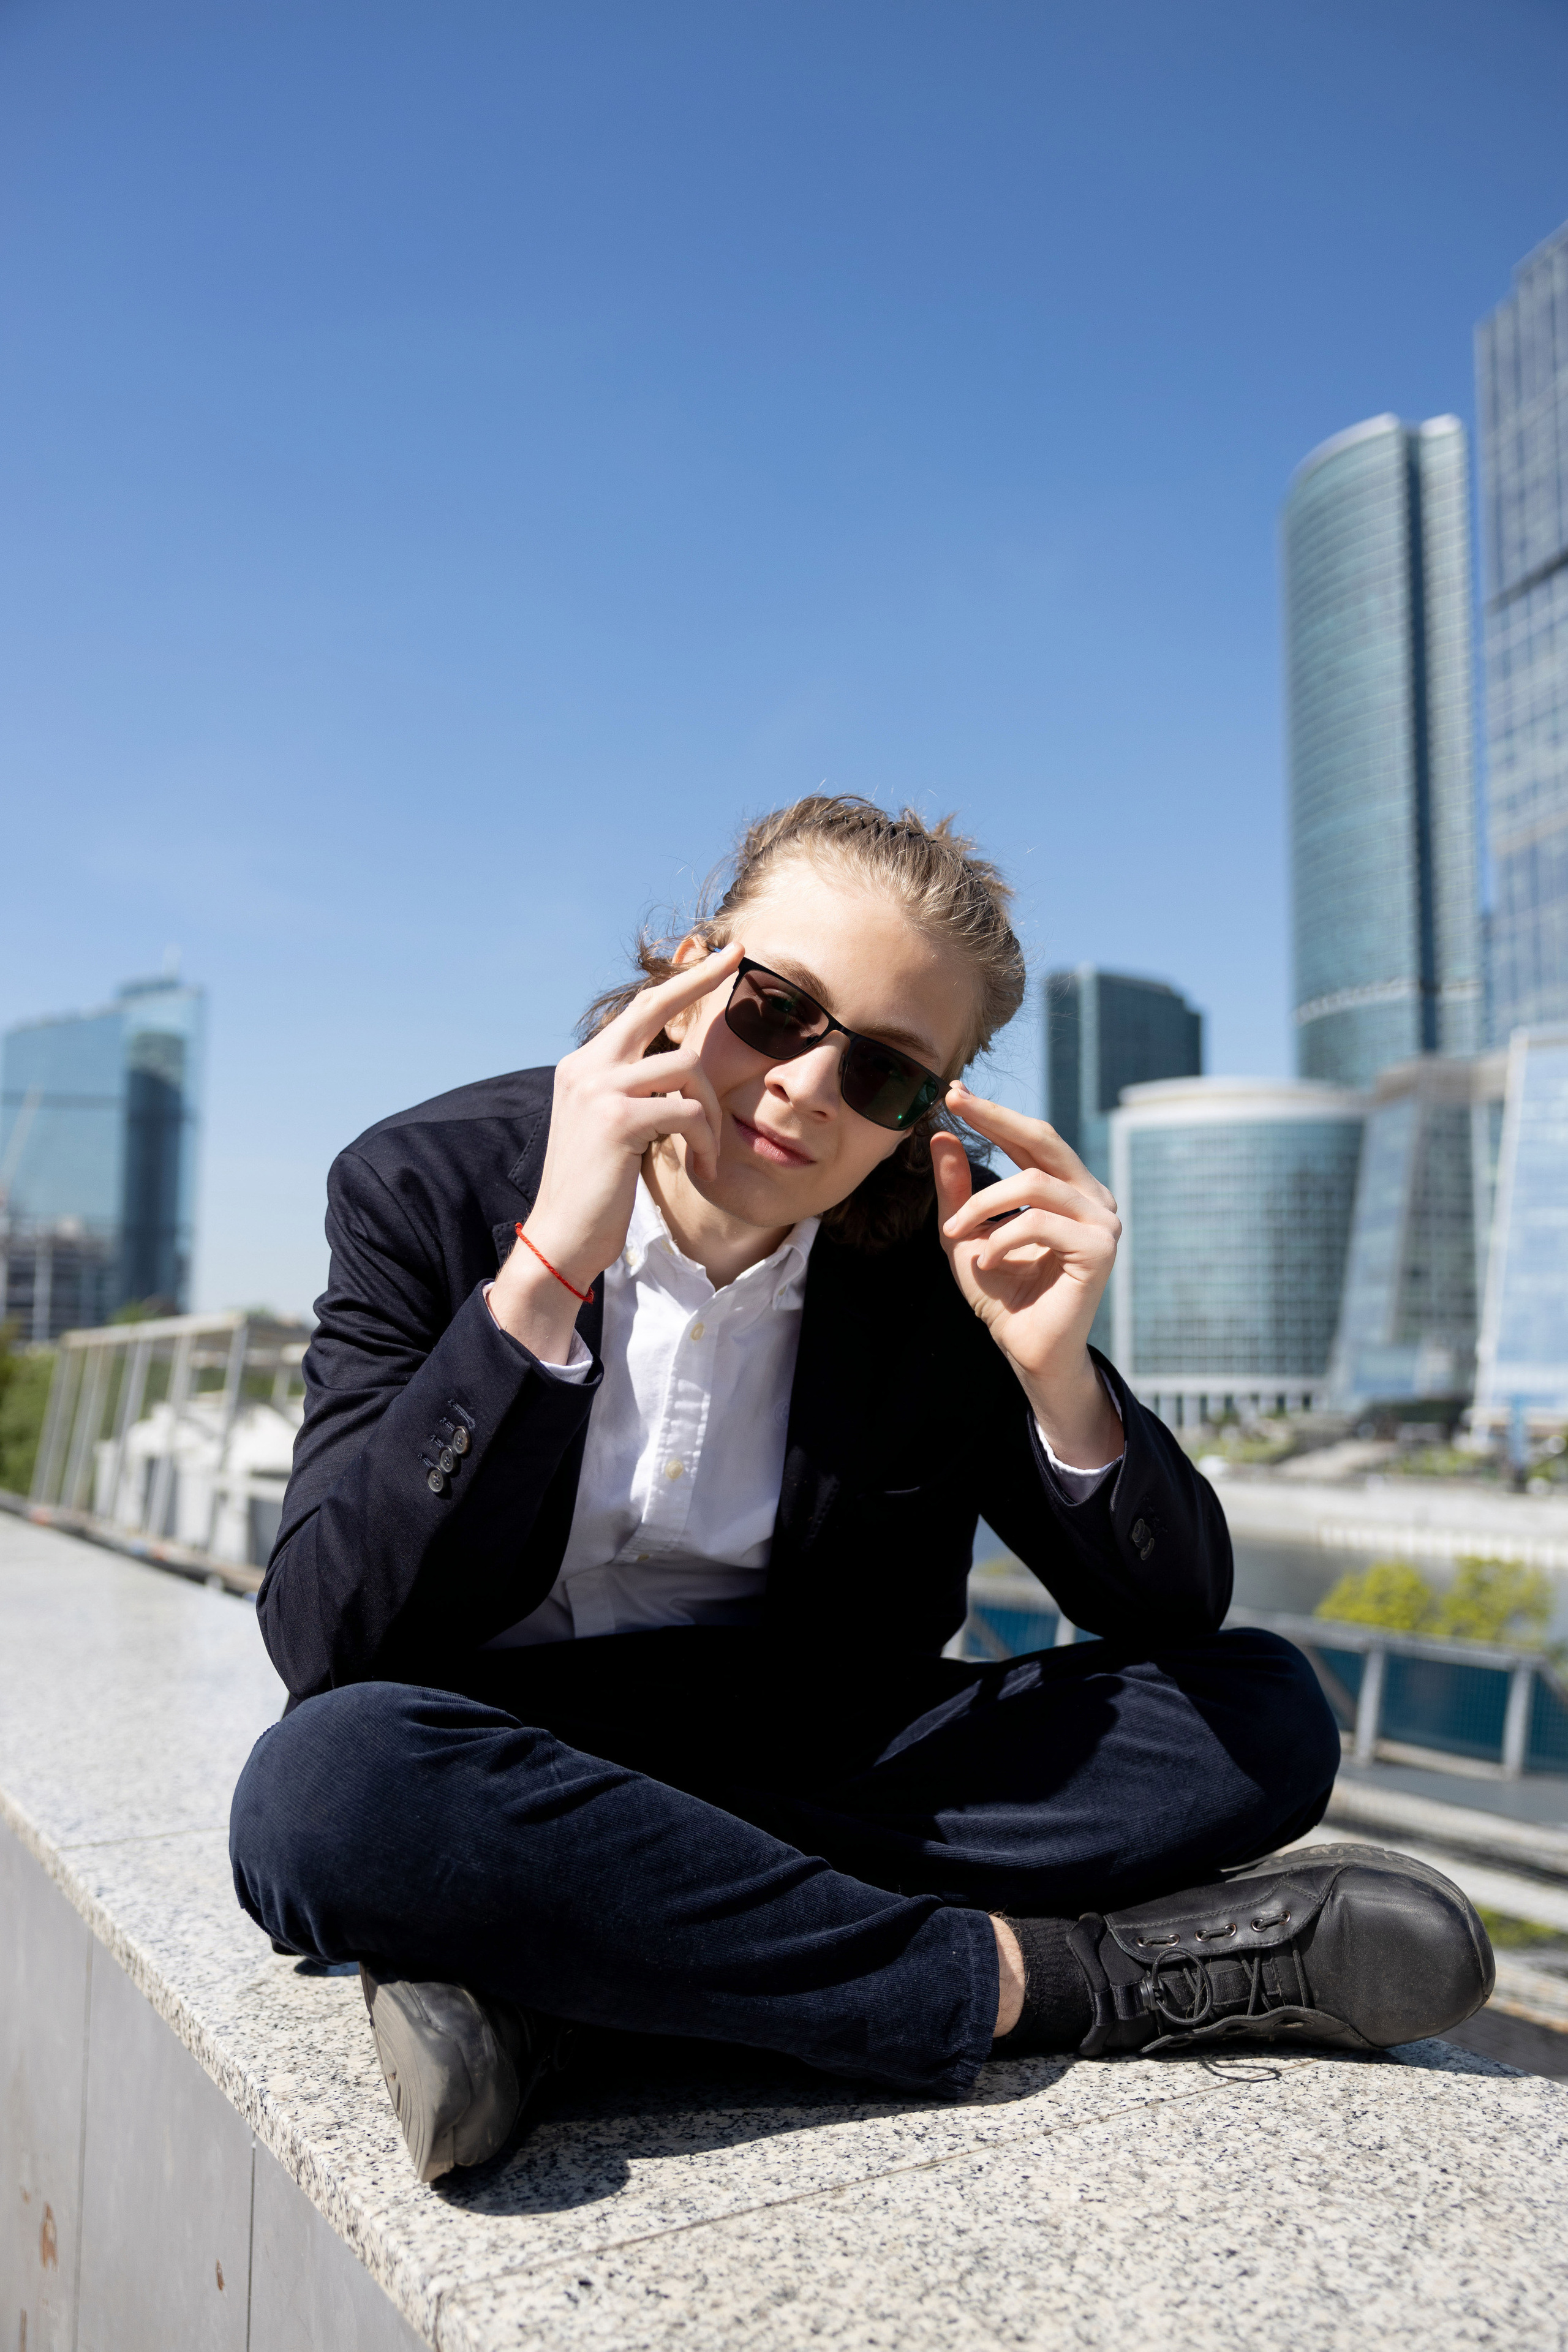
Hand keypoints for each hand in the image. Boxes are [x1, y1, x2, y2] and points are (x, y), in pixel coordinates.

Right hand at [488, 943, 741, 1357]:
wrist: (562, 1237)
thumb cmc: (595, 1191)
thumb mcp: (609, 1128)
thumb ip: (631, 1091)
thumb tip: (674, 1068)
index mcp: (582, 1066)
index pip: (638, 1010)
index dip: (681, 982)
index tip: (718, 956)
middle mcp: (585, 1067)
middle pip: (654, 1006)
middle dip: (701, 979)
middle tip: (741, 960)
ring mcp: (598, 1089)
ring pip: (686, 1068)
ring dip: (711, 1110)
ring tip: (705, 1147)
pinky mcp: (616, 1120)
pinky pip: (688, 1113)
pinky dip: (705, 1141)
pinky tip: (700, 1167)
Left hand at [931, 1084, 1123, 1463]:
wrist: (1026, 1349)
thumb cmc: (1001, 1293)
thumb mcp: (965, 1235)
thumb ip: (956, 1190)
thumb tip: (941, 1137)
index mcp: (1067, 1189)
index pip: (1031, 1139)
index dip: (994, 1114)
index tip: (955, 1093)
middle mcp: (1091, 1197)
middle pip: (1044, 1140)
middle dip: (996, 1118)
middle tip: (955, 1104)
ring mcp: (1103, 1221)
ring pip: (1035, 1184)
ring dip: (983, 1206)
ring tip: (958, 1234)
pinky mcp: (1100, 1249)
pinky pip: (1041, 1224)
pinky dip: (1002, 1240)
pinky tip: (986, 1263)